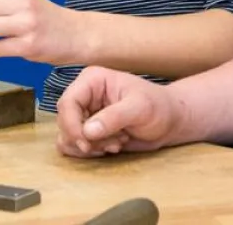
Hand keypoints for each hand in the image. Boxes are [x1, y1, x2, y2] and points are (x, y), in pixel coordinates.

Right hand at [55, 67, 183, 157]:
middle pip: (63, 121)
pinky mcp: (89, 131)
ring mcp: (85, 114)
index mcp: (92, 80)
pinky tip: (113, 146)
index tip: (87, 143)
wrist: (169, 121)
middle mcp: (85, 95)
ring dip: (91, 147)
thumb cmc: (159, 107)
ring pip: (67, 136)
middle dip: (86, 139)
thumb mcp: (140, 108)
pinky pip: (74, 146)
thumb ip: (114, 117)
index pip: (67, 103)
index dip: (72, 125)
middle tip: (113, 143)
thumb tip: (88, 131)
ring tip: (117, 143)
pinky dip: (91, 152)